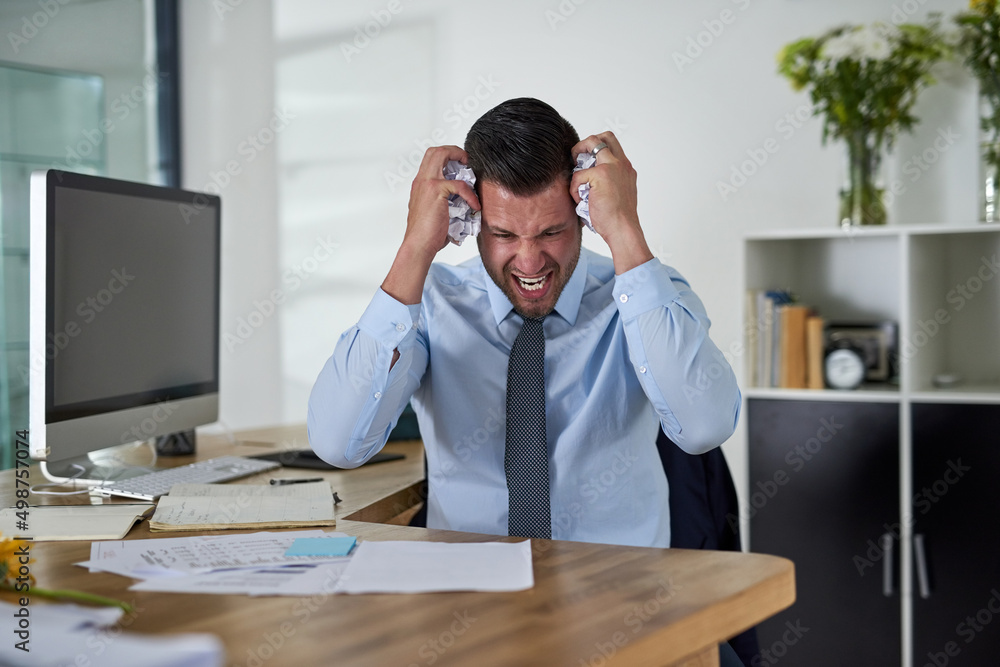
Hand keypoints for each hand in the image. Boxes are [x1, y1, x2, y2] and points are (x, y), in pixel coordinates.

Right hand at [382, 146, 480, 304]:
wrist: (419, 246)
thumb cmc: (428, 235)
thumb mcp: (436, 213)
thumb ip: (447, 202)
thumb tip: (466, 204)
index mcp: (420, 185)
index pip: (431, 159)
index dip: (447, 156)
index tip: (461, 165)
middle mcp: (422, 180)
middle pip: (435, 150)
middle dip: (454, 151)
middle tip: (467, 162)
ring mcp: (427, 183)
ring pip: (442, 154)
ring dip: (460, 159)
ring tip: (471, 174)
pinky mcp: (436, 191)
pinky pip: (459, 185)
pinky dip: (470, 194)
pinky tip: (475, 206)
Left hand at [570, 132, 652, 273]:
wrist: (623, 230)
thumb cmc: (617, 220)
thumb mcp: (617, 194)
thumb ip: (607, 182)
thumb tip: (587, 182)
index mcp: (626, 169)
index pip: (612, 146)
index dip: (596, 149)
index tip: (587, 162)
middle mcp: (621, 164)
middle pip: (603, 136)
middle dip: (586, 143)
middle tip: (577, 158)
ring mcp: (612, 166)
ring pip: (591, 142)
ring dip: (578, 156)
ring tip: (577, 179)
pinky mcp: (601, 174)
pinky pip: (578, 175)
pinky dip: (574, 188)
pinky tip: (580, 201)